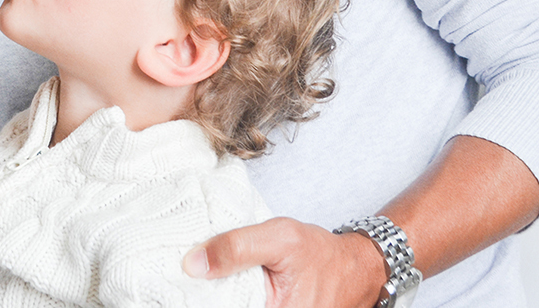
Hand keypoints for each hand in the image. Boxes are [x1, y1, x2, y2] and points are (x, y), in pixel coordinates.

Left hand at [182, 217, 385, 306]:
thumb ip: (235, 248)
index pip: (219, 306)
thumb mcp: (278, 238)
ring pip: (231, 306)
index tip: (183, 281)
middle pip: (223, 306)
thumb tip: (193, 264)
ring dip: (218, 295)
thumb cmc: (320, 254)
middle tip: (190, 277)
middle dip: (207, 295)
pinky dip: (233, 296)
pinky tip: (222, 285)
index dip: (199, 297)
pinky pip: (244, 304)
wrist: (355, 268)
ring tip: (205, 280)